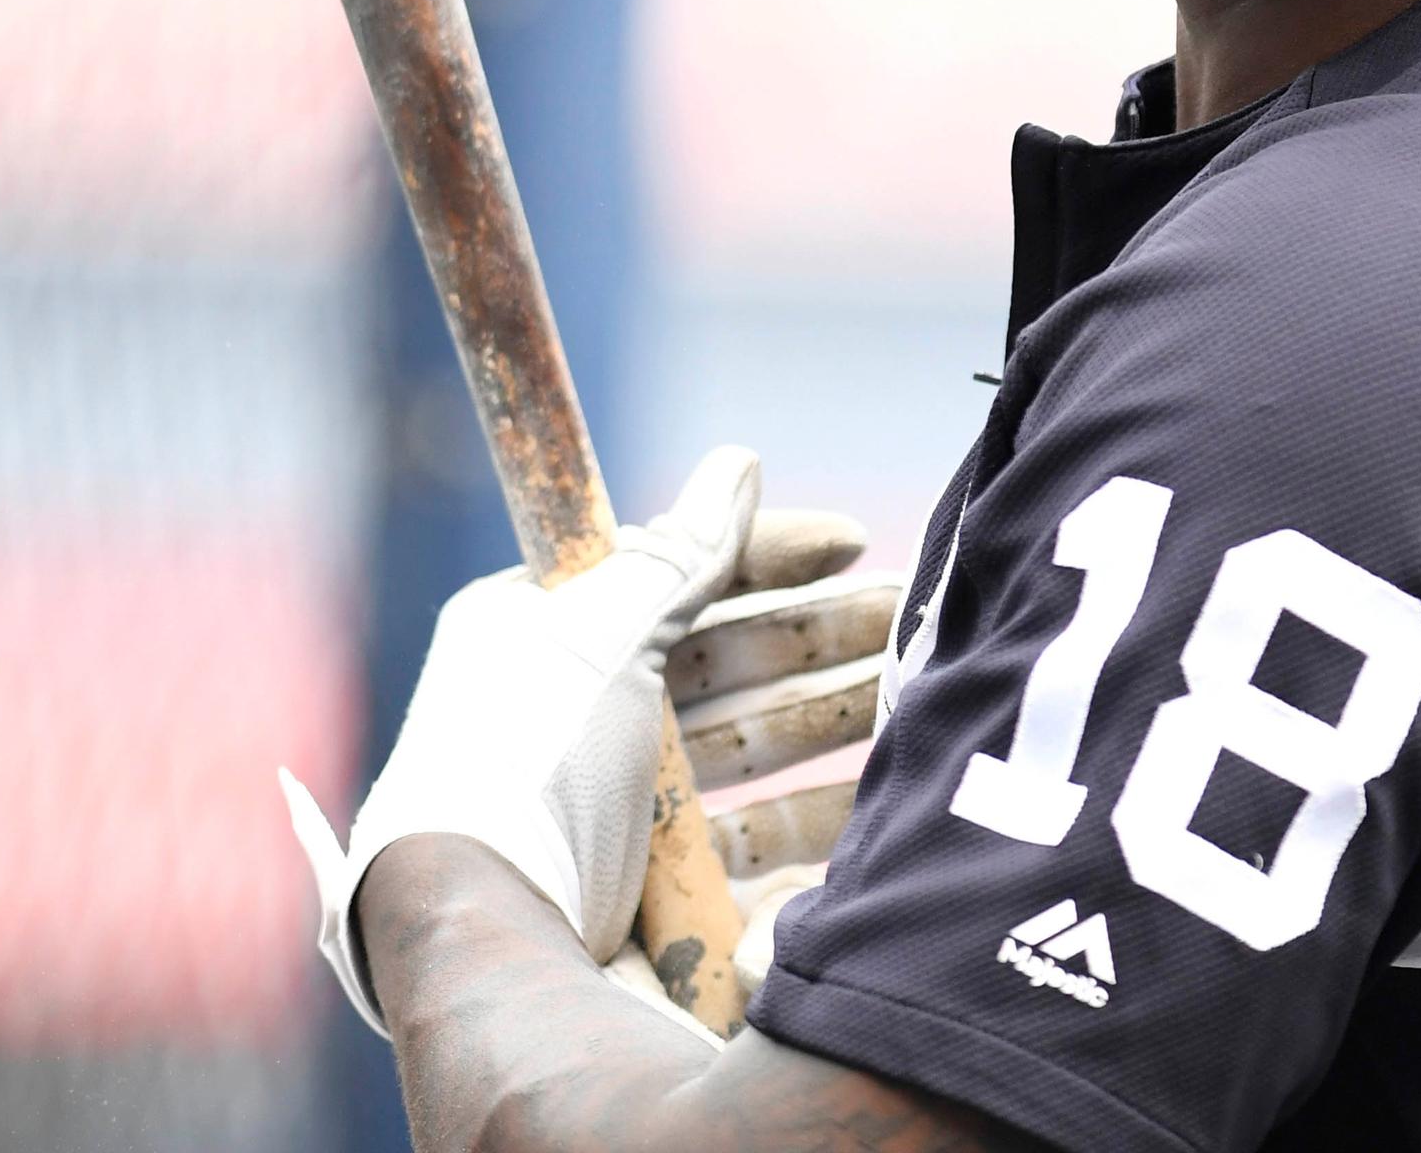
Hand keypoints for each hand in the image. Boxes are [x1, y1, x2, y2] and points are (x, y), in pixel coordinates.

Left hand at [282, 448, 896, 1033]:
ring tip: (926, 709)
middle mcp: (572, 737)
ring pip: (751, 763)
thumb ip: (681, 554)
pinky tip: (889, 807)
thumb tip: (739, 463)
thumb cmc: (531, 770)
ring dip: (835, 730)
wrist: (494, 958)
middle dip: (821, 645)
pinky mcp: (661, 916)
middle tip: (917, 622)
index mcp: (538, 653)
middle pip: (721, 674)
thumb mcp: (602, 634)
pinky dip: (823, 834)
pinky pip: (757, 861)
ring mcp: (618, 832)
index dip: (762, 557)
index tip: (855, 538)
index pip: (664, 579)